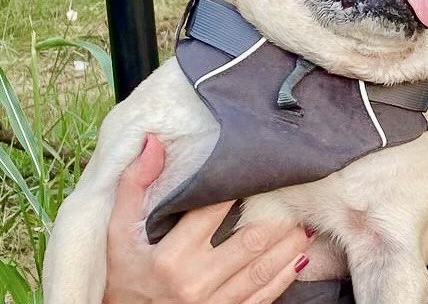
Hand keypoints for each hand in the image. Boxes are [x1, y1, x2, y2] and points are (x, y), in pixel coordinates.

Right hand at [102, 134, 313, 303]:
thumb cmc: (122, 277)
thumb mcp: (117, 234)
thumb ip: (133, 186)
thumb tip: (153, 142)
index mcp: (171, 256)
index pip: (212, 211)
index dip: (238, 187)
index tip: (258, 166)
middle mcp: (195, 281)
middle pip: (249, 242)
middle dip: (278, 219)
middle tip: (298, 195)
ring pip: (261, 271)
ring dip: (289, 247)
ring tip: (308, 223)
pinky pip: (260, 299)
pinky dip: (284, 278)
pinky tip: (301, 259)